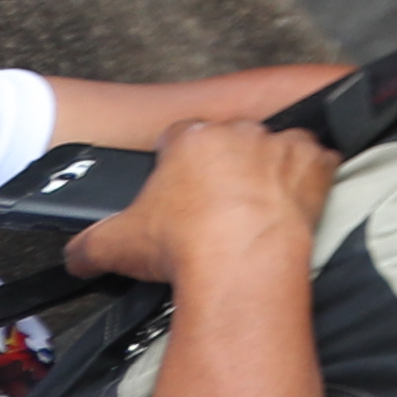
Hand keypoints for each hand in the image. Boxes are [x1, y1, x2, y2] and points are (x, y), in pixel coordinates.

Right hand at [63, 117, 334, 286]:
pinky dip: (310, 180)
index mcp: (191, 138)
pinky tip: (294, 205)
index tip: (177, 187)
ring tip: (256, 206)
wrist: (240, 263)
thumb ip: (87, 244)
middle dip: (223, 166)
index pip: (178, 137)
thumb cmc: (182, 247)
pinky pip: (319, 163)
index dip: (175, 163)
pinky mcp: (318, 166)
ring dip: (269, 169)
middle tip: (217, 203)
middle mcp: (240, 132)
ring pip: (276, 147)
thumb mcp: (111, 245)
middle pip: (231, 140)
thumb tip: (77, 256)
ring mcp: (283, 145)